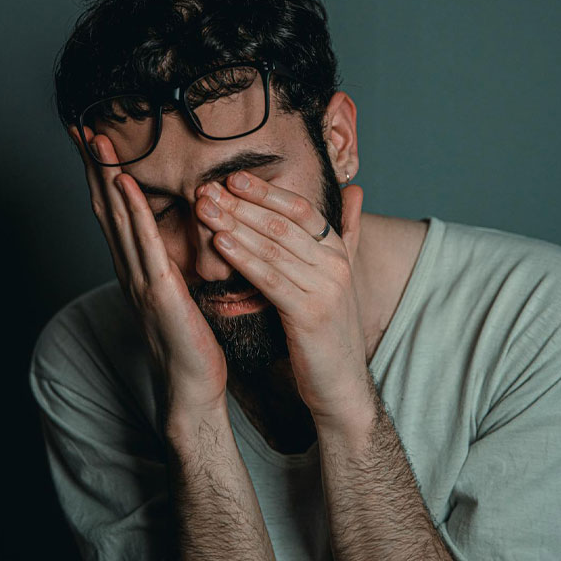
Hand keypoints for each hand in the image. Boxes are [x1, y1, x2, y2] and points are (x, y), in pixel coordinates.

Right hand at [69, 127, 228, 427]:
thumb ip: (172, 261)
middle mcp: (130, 268)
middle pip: (106, 207)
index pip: (114, 211)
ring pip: (118, 218)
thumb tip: (180, 233)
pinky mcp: (158, 290)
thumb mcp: (180, 292)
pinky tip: (125, 183)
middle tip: (83, 128)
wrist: (193, 384)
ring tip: (98, 142)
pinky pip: (144, 243)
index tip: (95, 142)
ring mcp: (140, 278)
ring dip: (107, 177)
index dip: (102, 175)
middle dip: (94, 167)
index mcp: (136, 267)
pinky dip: (132, 210)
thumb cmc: (191, 342)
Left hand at [193, 170, 371, 425]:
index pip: (300, 209)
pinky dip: (244, 259)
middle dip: (241, 204)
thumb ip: (345, 234)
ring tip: (204, 210)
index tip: (232, 178)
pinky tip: (220, 245)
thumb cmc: (326, 330)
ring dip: (235, 225)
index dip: (266, 191)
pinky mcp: (310, 313)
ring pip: (273, 247)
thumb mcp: (335, 277)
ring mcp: (325, 287)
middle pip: (281, 224)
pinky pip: (271, 279)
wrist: (340, 383)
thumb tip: (356, 191)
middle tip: (206, 189)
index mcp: (337, 251)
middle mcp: (334, 264)